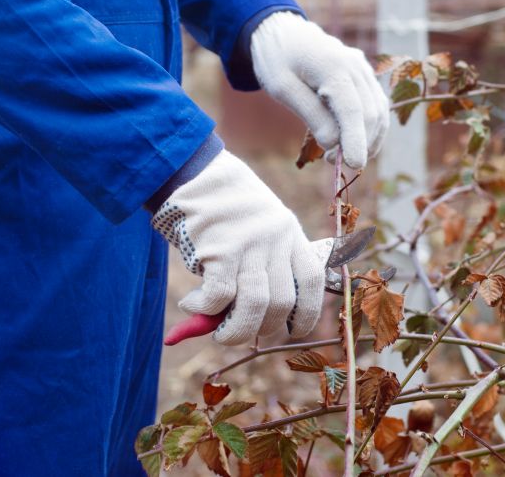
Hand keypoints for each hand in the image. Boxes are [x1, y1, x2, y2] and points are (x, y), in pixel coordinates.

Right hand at [151, 150, 325, 344]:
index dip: (308, 314)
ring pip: (255, 306)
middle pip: (282, 302)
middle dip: (262, 328)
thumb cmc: (224, 207)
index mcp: (290, 233)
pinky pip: (219, 296)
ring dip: (235, 331)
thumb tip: (249, 322)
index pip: (312, 281)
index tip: (293, 332)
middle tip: (239, 332)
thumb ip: (260, 267)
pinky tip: (192, 304)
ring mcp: (249, 244)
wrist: (194, 171)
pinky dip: (205, 309)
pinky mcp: (219, 249)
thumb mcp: (257, 229)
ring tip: (219, 332)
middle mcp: (276, 239)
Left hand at [251, 11, 389, 169]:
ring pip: (380, 111)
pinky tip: (355, 141)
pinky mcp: (364, 76)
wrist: (282, 31)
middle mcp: (356, 66)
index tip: (354, 166)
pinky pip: (377, 105)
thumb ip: (310, 114)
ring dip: (369, 139)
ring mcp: (363, 69)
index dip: (356, 141)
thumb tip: (333, 144)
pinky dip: (370, 127)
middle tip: (333, 162)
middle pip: (371, 113)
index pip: (353, 110)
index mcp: (333, 66)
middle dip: (359, 144)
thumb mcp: (282, 88)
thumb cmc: (277, 60)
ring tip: (344, 156)